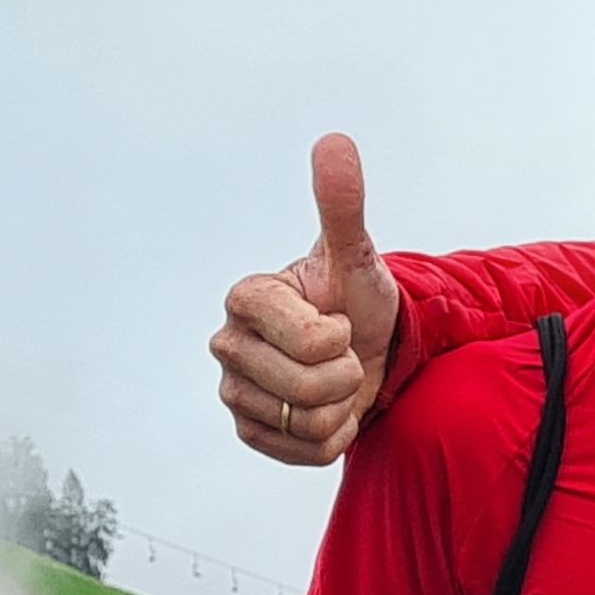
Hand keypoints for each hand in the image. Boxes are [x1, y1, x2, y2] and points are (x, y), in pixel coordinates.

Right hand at [211, 134, 399, 465]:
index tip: (337, 318)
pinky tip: (326, 410)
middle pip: (309, 388)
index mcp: (246, 299)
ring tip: (334, 378)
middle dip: (344, 374)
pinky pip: (304, 453)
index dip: (340, 338)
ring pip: (307, 423)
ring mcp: (234, 390)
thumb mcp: (356, 255)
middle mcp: (228, 344)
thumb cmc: (355, 296)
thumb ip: (343, 204)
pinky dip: (330, 438)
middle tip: (341, 352)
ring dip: (339, 406)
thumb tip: (334, 141)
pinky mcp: (249, 431)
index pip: (311, 341)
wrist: (366, 347)